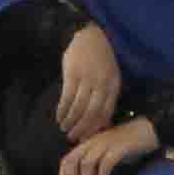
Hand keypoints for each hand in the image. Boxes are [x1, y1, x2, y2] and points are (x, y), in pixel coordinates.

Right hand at [56, 22, 121, 143]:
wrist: (90, 36)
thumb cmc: (100, 59)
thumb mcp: (110, 76)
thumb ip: (107, 96)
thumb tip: (102, 120)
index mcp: (114, 86)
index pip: (106, 112)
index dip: (96, 128)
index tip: (88, 138)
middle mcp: (103, 84)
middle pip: (92, 112)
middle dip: (83, 128)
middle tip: (73, 138)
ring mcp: (88, 79)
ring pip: (79, 106)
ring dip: (71, 121)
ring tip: (64, 129)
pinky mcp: (73, 74)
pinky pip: (67, 96)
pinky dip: (62, 109)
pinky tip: (59, 116)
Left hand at [58, 115, 159, 174]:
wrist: (150, 130)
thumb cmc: (128, 144)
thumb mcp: (107, 151)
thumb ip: (95, 160)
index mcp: (88, 143)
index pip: (67, 159)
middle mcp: (93, 142)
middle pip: (72, 161)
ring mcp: (106, 144)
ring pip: (86, 163)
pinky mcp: (119, 148)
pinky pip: (105, 164)